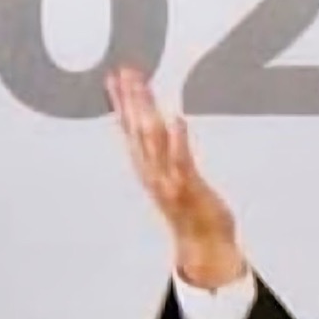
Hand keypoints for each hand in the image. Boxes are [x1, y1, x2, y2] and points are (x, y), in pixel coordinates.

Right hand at [104, 68, 246, 289]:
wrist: (205, 247)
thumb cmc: (191, 212)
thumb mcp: (170, 180)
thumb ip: (162, 155)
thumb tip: (157, 128)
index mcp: (147, 170)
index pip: (129, 131)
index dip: (121, 104)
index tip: (113, 77)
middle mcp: (152, 174)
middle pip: (137, 131)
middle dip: (130, 100)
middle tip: (124, 71)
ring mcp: (169, 182)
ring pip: (153, 141)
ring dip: (147, 111)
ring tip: (142, 85)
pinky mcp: (189, 189)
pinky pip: (181, 161)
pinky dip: (178, 140)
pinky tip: (176, 117)